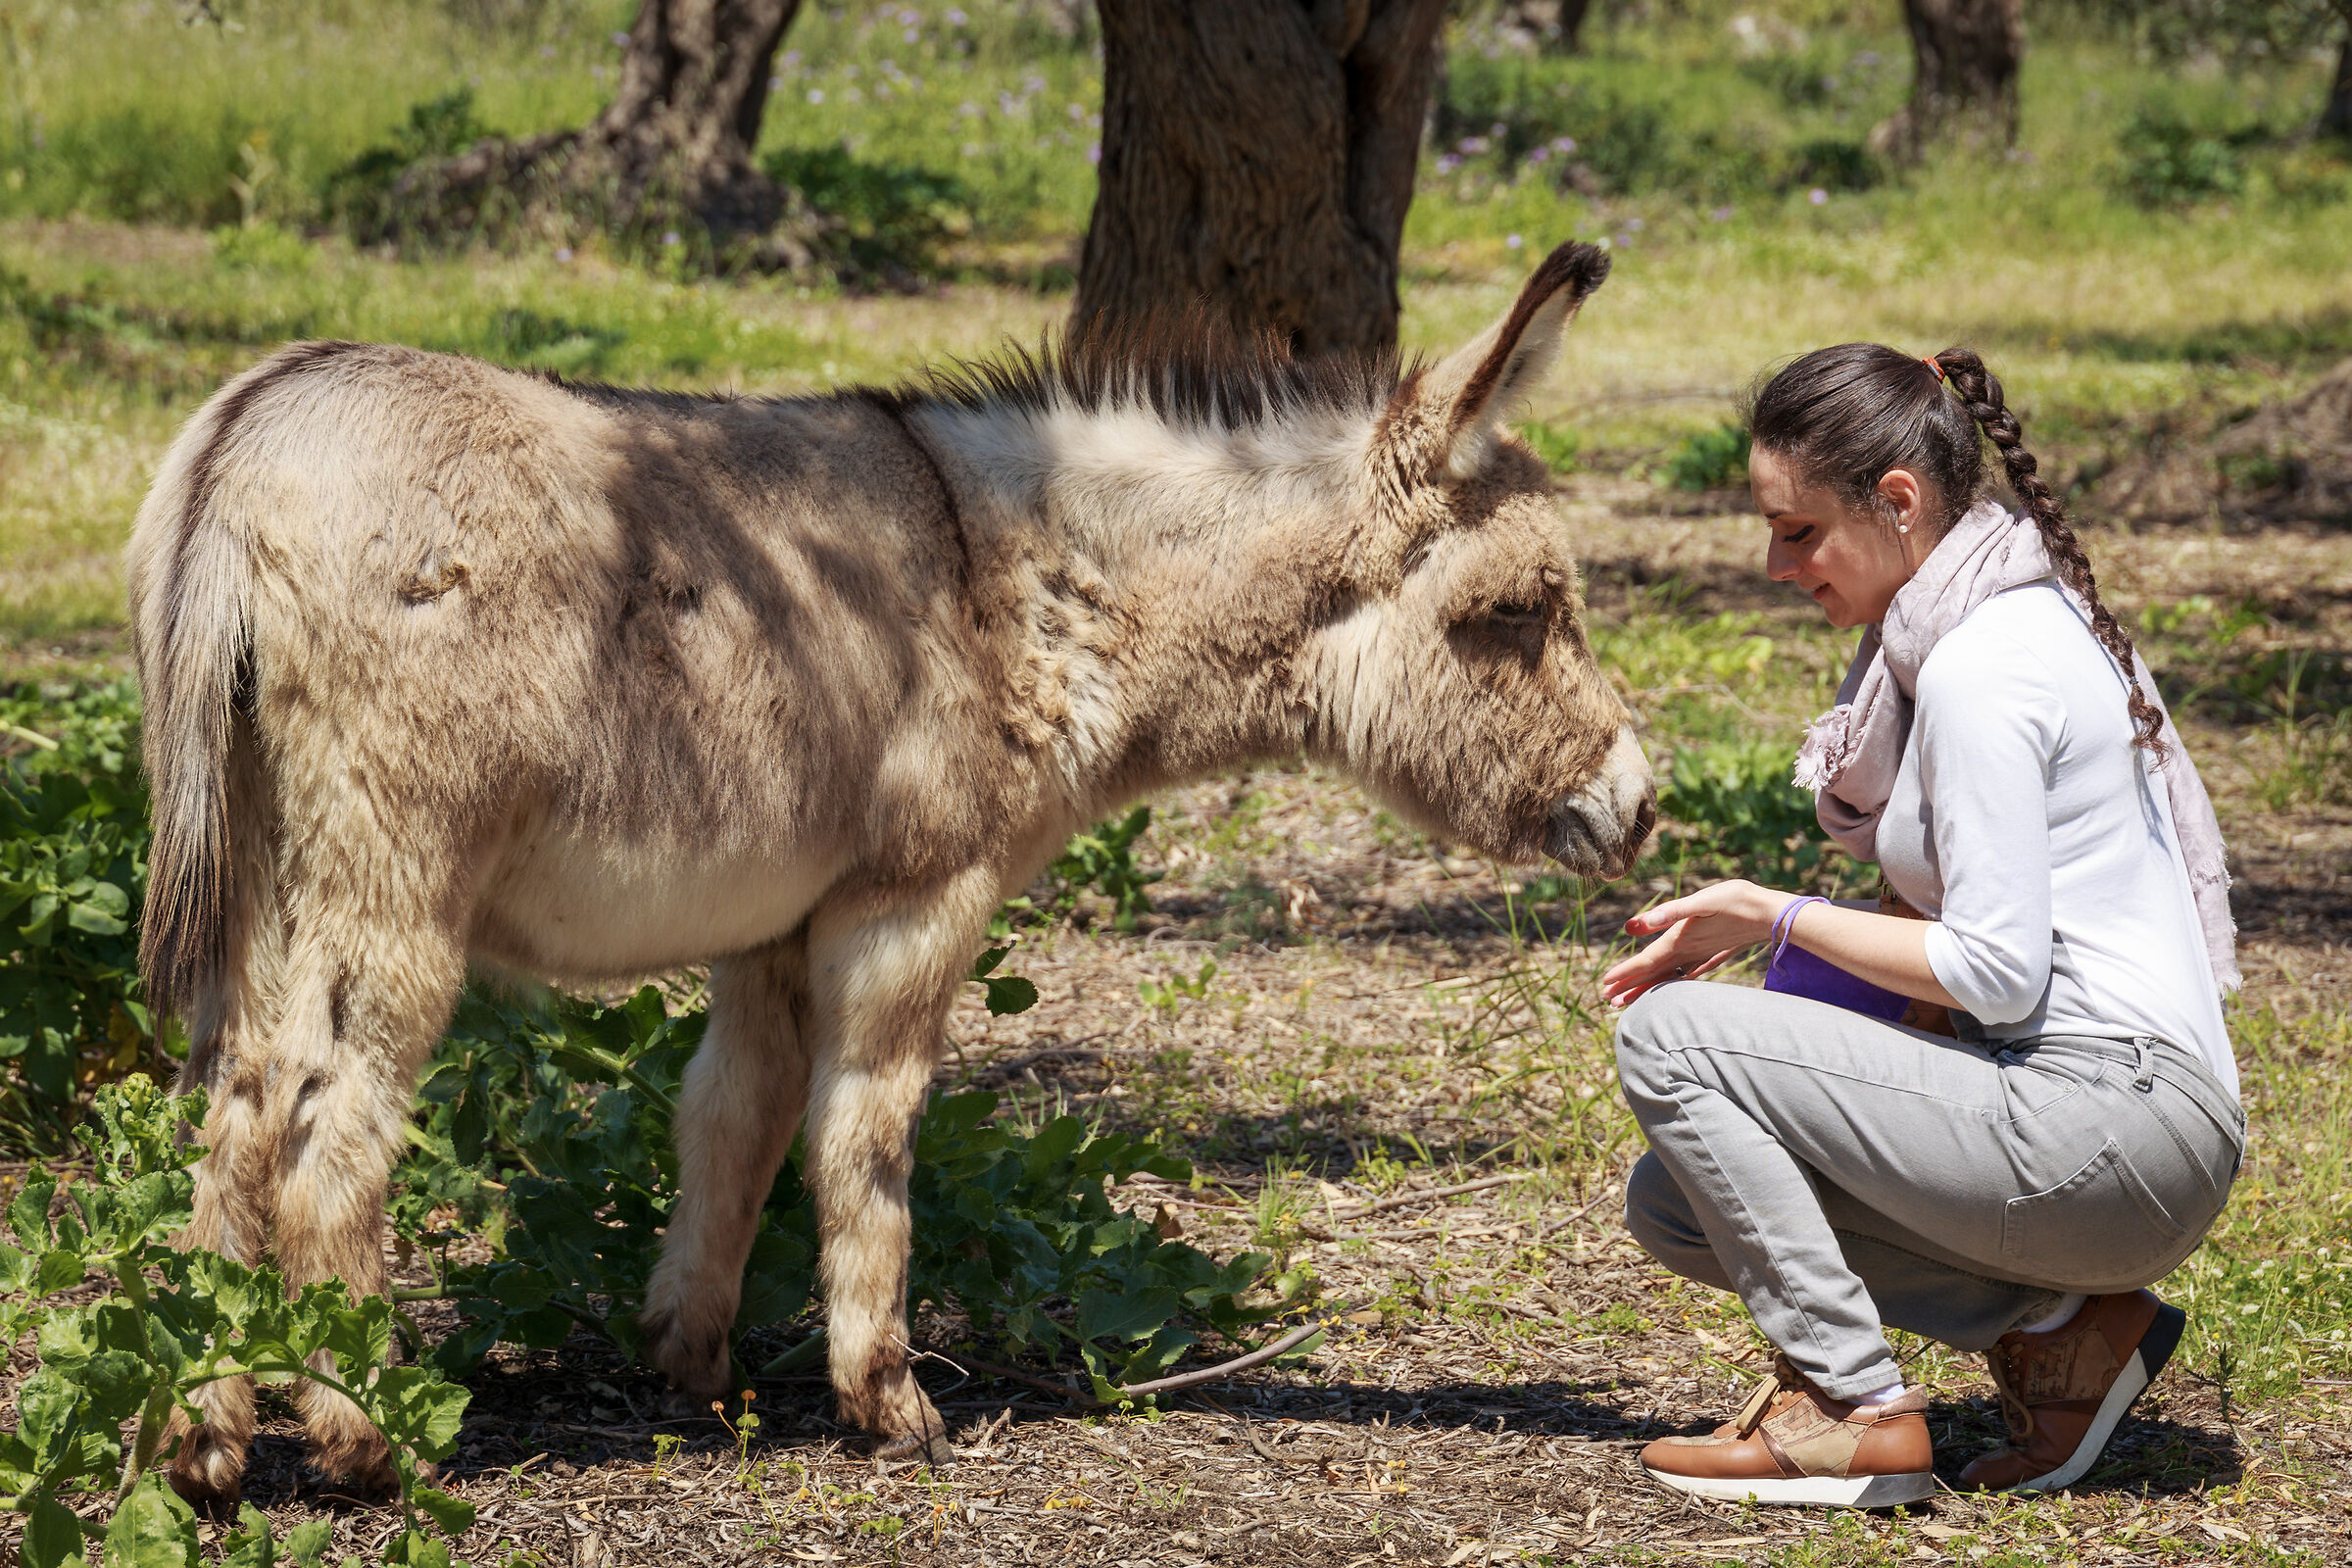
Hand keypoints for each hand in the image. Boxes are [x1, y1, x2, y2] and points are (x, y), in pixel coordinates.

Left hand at [1601, 880, 1790, 1008]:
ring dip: (1649, 989)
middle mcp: (1689, 952)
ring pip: (1670, 977)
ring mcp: (1702, 955)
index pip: (1647, 962)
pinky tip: (1675, 985)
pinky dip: (1675, 981)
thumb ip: (1668, 913)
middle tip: (1608, 1003)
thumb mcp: (1701, 901)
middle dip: (1631, 988)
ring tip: (1631, 1001)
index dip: (1625, 973)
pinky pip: (1688, 973)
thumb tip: (1634, 925)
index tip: (1605, 986)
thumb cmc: (1737, 901)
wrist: (1773, 913)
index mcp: (1680, 940)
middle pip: (1654, 975)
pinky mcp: (1714, 952)